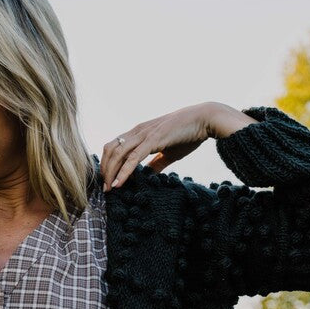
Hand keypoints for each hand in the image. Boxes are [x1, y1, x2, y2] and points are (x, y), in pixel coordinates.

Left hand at [100, 102, 215, 191]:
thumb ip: (156, 163)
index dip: (108, 163)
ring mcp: (144, 134)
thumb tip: (148, 175)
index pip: (115, 146)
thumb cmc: (188, 134)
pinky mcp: (153, 140)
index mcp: (139, 132)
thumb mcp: (169, 152)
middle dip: (104, 169)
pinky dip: (123, 172)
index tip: (107, 179)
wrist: (205, 119)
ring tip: (108, 188)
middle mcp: (137, 131)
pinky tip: (118, 184)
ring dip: (110, 172)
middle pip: (110, 149)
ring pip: (118, 154)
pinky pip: (133, 158)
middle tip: (105, 187)